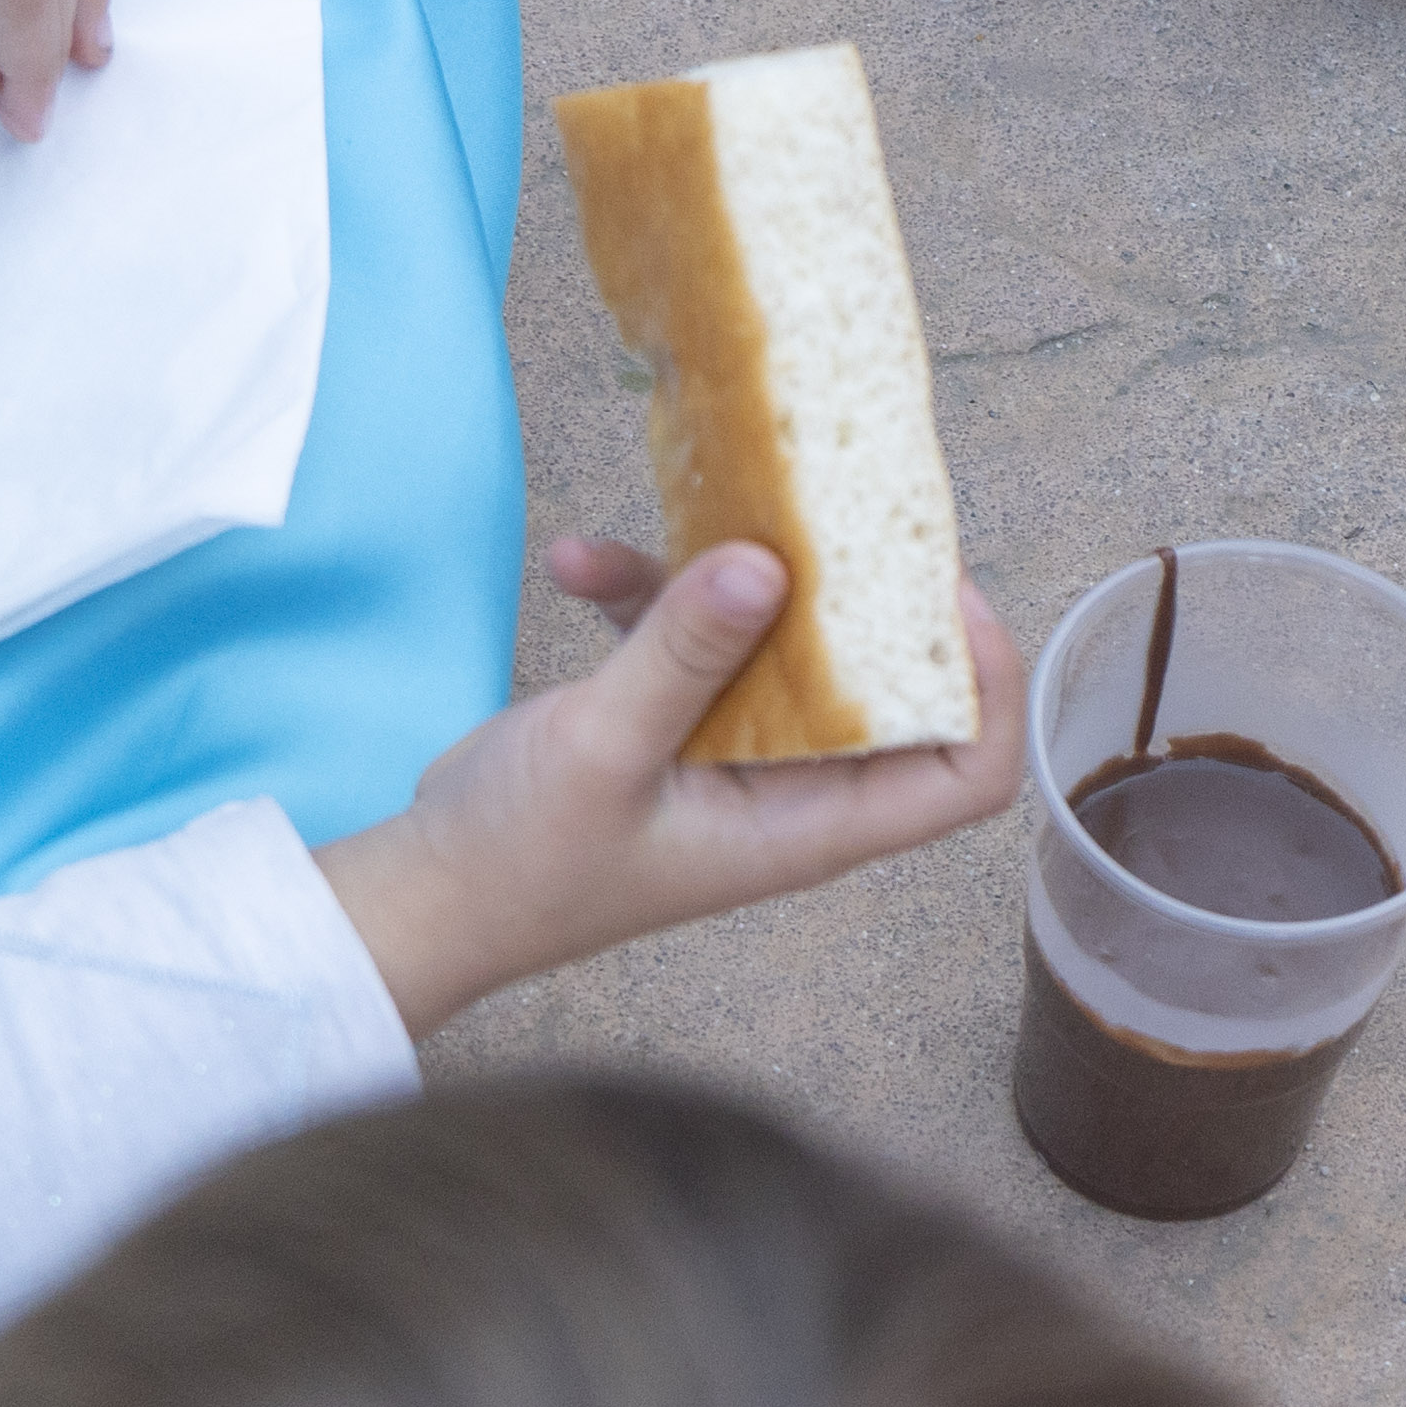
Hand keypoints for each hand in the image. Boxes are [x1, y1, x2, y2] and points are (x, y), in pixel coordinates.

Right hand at [313, 541, 1027, 1038]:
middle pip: (889, 684)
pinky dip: (646, 594)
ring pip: (786, 643)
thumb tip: (770, 564)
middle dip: (870, 593)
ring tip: (703, 512)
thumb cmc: (516, 862)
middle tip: (842, 508)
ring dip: (739, 578)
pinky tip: (582, 563)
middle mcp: (789, 787)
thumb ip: (685, 653)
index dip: (988, 685)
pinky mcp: (669, 720)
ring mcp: (729, 750)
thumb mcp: (603, 748)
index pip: (966, 775)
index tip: (952, 592)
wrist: (417, 898)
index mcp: (809, 824)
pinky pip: (690, 638)